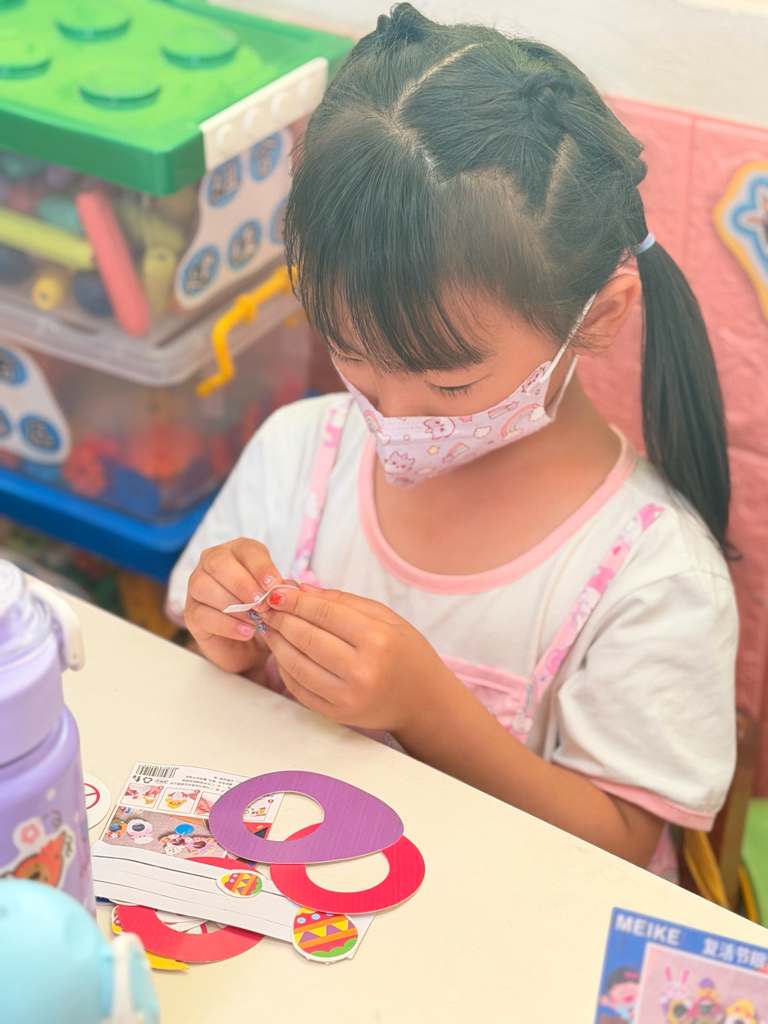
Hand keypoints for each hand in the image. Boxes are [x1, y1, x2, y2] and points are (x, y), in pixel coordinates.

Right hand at [184, 538, 282, 675]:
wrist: (252, 645)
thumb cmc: (266, 612)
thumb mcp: (279, 599)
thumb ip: (282, 590)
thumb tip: (285, 587)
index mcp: (238, 551)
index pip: (246, 550)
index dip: (261, 567)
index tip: (274, 585)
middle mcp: (212, 562)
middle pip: (218, 563)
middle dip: (243, 584)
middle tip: (262, 604)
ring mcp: (197, 587)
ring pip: (204, 586)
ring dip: (233, 605)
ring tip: (255, 621)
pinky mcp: (190, 613)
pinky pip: (201, 614)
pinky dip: (226, 624)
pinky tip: (246, 633)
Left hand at [259, 584, 459, 731]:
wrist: (424, 702)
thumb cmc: (408, 655)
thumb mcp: (387, 619)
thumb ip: (343, 602)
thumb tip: (301, 589)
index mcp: (377, 640)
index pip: (323, 614)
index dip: (294, 601)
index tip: (276, 591)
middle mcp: (361, 670)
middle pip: (306, 638)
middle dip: (281, 618)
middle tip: (265, 606)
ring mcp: (346, 697)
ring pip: (296, 664)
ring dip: (277, 642)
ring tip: (270, 627)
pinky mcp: (336, 714)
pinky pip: (298, 688)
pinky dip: (285, 668)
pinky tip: (282, 652)